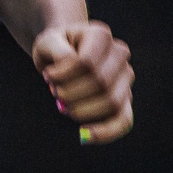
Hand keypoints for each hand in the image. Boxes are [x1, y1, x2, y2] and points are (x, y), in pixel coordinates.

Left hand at [32, 21, 134, 144]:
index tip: (47, 76)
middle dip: (70, 94)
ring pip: (112, 102)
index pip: (86, 62)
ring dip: (81, 110)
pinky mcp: (125, 99)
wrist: (65, 52)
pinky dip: (106, 132)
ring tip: (63, 106)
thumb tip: (67, 70)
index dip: (64, 75)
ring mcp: (126, 77)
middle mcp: (120, 54)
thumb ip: (56, 51)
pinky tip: (85, 137)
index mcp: (101, 35)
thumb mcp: (47, 42)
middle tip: (54, 93)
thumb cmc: (55, 48)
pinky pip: (124, 121)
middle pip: (100, 83)